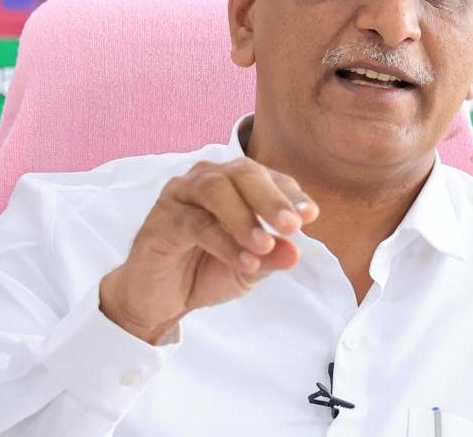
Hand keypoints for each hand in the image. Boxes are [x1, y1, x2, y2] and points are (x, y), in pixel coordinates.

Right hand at [99, 157, 316, 342]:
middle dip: (271, 199)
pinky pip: (194, 222)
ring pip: (215, 189)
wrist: (161, 298)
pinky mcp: (162, 218)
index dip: (290, 194)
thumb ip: (271, 257)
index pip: (268, 177)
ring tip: (264, 245)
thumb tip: (296, 251)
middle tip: (292, 226)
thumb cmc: (208, 270)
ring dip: (244, 217)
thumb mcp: (250, 268)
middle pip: (242, 173)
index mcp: (235, 184)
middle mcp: (208, 179)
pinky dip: (223, 241)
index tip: (310, 215)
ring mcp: (181, 194)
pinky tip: (243, 261)